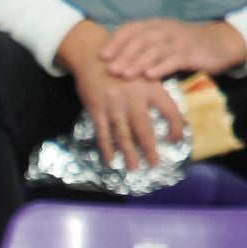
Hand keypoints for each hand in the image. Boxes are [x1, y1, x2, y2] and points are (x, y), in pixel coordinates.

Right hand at [60, 21, 182, 169]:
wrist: (94, 56)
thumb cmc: (123, 65)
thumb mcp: (144, 72)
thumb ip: (153, 90)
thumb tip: (164, 113)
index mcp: (151, 87)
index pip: (170, 110)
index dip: (175, 127)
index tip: (176, 140)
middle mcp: (134, 98)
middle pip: (144, 129)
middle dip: (150, 149)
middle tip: (154, 164)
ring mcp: (114, 105)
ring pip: (123, 135)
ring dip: (129, 154)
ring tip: (133, 168)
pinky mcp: (97, 109)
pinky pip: (103, 133)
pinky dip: (107, 148)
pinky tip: (110, 160)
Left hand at [103, 17, 246, 80]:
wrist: (216, 44)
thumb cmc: (181, 47)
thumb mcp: (159, 44)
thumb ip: (140, 49)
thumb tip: (110, 64)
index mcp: (155, 26)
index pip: (132, 28)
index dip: (116, 40)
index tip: (102, 56)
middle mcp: (166, 29)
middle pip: (142, 39)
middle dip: (125, 54)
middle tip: (111, 70)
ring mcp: (180, 40)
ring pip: (157, 49)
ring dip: (139, 62)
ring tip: (125, 75)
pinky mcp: (192, 53)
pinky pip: (175, 59)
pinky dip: (162, 67)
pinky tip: (150, 77)